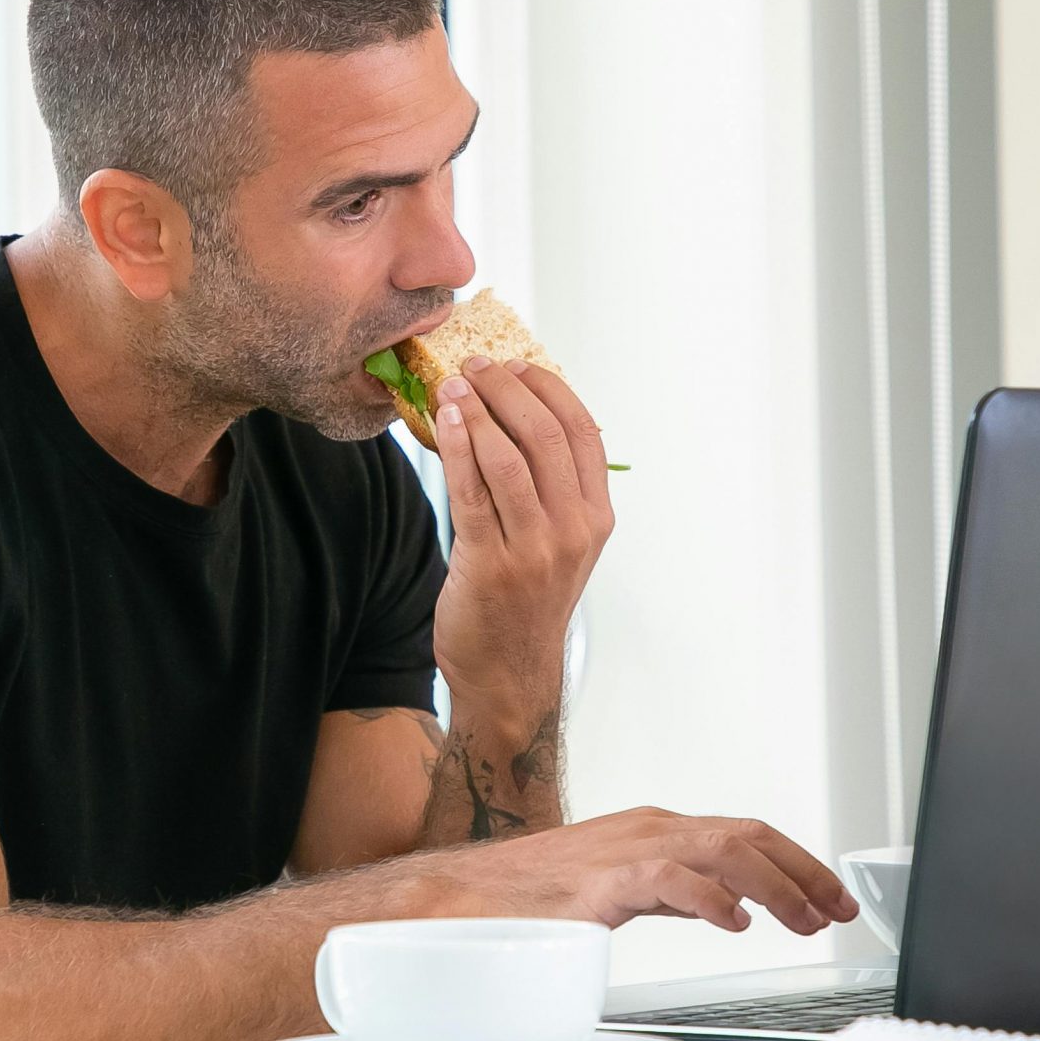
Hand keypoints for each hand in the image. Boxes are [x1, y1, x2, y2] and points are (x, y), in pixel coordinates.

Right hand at [429, 806, 862, 934]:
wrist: (456, 899)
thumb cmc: (527, 898)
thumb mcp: (619, 886)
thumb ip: (671, 889)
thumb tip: (724, 902)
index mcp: (653, 831)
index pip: (745, 835)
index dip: (797, 864)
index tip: (830, 898)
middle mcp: (647, 830)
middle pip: (747, 835)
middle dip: (803, 872)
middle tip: (837, 911)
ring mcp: (622, 851)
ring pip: (721, 849)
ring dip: (774, 885)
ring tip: (801, 920)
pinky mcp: (598, 882)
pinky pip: (667, 878)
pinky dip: (709, 897)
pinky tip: (733, 921)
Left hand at [430, 358, 613, 718]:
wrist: (509, 676)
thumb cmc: (526, 601)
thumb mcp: (560, 545)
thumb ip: (550, 489)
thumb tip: (513, 414)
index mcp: (597, 518)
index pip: (583, 432)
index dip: (548, 388)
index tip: (517, 365)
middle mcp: (574, 530)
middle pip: (545, 435)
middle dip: (507, 388)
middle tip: (476, 364)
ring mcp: (535, 550)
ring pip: (507, 457)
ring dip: (475, 410)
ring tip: (452, 384)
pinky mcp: (490, 564)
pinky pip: (471, 491)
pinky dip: (456, 447)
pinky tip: (442, 420)